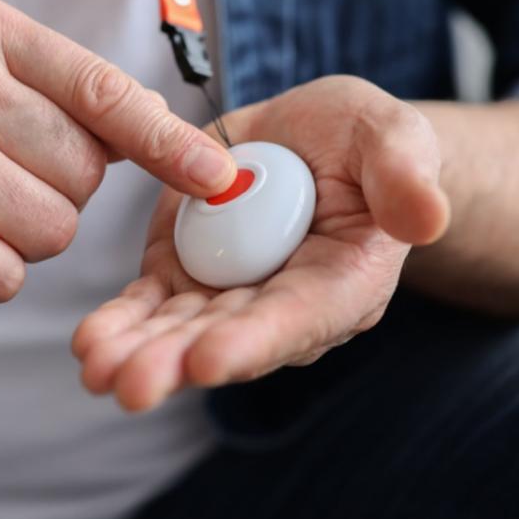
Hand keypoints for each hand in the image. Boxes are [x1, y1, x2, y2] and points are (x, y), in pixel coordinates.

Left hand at [72, 76, 449, 410]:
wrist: (313, 139)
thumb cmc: (361, 140)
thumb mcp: (392, 135)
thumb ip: (406, 173)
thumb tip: (427, 219)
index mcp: (344, 280)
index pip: (299, 318)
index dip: (255, 341)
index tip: (209, 360)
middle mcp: (284, 302)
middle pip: (230, 339)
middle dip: (178, 362)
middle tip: (131, 383)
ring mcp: (230, 292)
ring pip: (181, 330)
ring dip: (138, 352)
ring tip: (96, 367)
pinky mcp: (186, 272)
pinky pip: (152, 303)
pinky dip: (122, 321)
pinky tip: (90, 342)